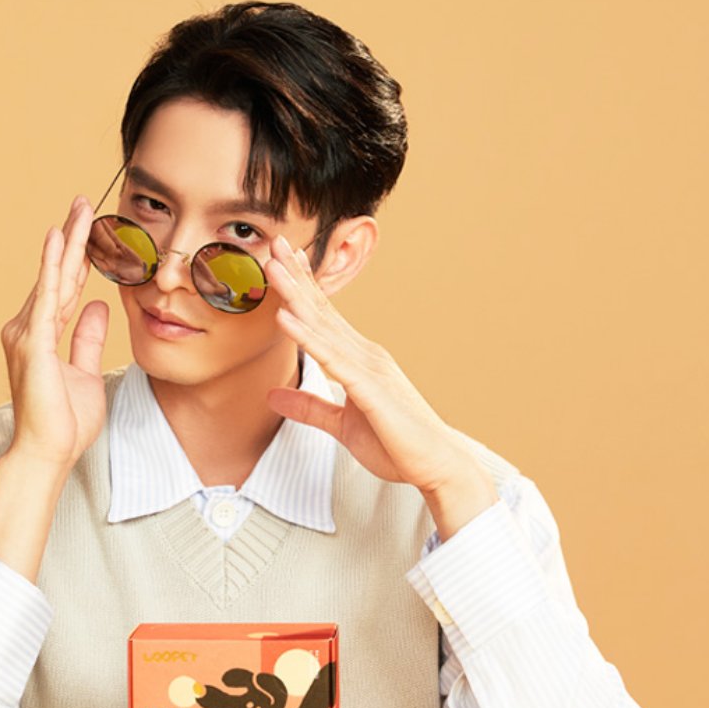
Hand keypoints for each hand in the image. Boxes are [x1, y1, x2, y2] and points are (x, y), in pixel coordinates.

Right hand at [0, 196, 108, 471]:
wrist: (47, 452)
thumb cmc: (65, 422)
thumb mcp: (86, 372)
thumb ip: (88, 337)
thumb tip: (97, 305)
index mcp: (42, 335)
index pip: (64, 287)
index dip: (77, 258)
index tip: (88, 228)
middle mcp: (28, 328)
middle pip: (57, 275)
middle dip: (72, 239)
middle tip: (84, 203)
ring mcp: (28, 333)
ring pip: (53, 278)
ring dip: (67, 243)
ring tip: (79, 211)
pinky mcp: (34, 342)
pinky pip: (47, 296)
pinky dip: (53, 267)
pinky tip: (59, 241)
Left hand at [265, 235, 497, 512]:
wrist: (436, 465)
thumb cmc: (396, 444)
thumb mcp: (341, 425)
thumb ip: (308, 408)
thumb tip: (272, 396)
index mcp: (360, 360)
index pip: (326, 317)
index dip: (303, 288)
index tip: (283, 261)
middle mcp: (366, 355)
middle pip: (323, 310)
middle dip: (297, 276)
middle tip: (275, 242)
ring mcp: (369, 368)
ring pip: (324, 326)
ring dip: (296, 295)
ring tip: (273, 267)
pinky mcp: (369, 388)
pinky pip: (331, 358)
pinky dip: (307, 336)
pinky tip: (285, 318)